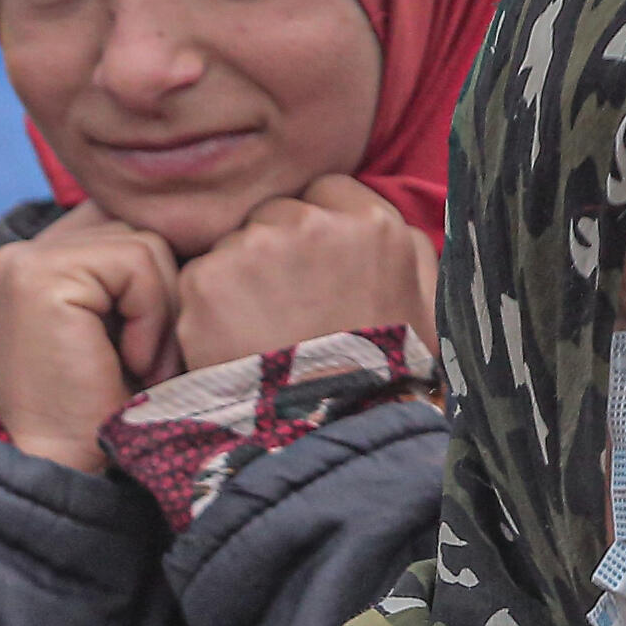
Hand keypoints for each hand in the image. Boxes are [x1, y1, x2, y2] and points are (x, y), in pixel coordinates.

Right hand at [0, 203, 180, 473]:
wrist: (72, 476)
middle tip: (148, 363)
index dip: (154, 277)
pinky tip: (129, 362)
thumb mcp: (122, 326)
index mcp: (24, 264)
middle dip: (161, 293)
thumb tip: (194, 215)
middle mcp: (11, 255)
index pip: (116, 222)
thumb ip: (133, 268)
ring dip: (161, 310)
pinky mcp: (35, 277)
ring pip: (142, 240)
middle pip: (132, 224)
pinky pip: (136, 261)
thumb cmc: (110, 413)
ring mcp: (17, 262)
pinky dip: (151, 316)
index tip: (152, 343)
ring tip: (140, 366)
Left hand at [169, 176, 437, 374]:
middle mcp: (312, 224)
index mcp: (372, 224)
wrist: (328, 433)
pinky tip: (234, 343)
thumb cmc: (384, 377)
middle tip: (286, 308)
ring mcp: (255, 248)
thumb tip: (385, 223)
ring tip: (262, 331)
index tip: (315, 269)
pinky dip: (209, 308)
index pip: (326, 193)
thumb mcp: (426, 308)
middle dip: (277, 251)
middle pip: (275, 213)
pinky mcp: (207, 280)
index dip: (316, 232)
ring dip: (241, 277)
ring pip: (234, 243)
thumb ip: (410, 250)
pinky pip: (199, 277)